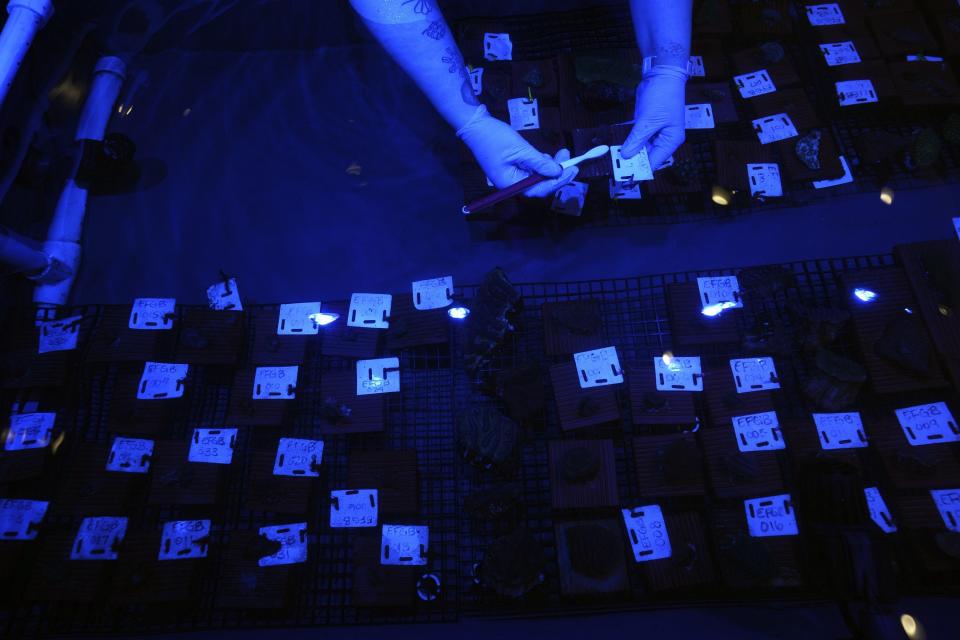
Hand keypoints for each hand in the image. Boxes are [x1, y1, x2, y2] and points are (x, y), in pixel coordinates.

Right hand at [457, 105, 577, 196]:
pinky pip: (530, 171)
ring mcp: (511, 176)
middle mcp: (511, 184)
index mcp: (510, 184)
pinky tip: (547, 155)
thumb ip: (540, 163)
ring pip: (537, 177)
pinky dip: (541, 164)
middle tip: (570, 158)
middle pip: (539, 186)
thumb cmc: (494, 137)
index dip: (558, 182)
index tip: (573, 170)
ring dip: (550, 167)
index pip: (539, 190)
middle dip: (557, 173)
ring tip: (561, 153)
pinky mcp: (511, 167)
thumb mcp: (521, 149)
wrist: (475, 125)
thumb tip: (558, 172)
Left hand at [621, 68, 686, 168]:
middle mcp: (663, 139)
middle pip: (646, 156)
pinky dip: (626, 139)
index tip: (625, 178)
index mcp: (670, 141)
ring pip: (639, 147)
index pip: (654, 162)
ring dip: (627, 150)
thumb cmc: (662, 97)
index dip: (640, 170)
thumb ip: (637, 139)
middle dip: (631, 161)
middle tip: (613, 168)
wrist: (661, 74)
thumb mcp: (649, 120)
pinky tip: (613, 144)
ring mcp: (654, 132)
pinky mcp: (645, 124)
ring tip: (610, 159)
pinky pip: (635, 136)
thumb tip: (626, 155)